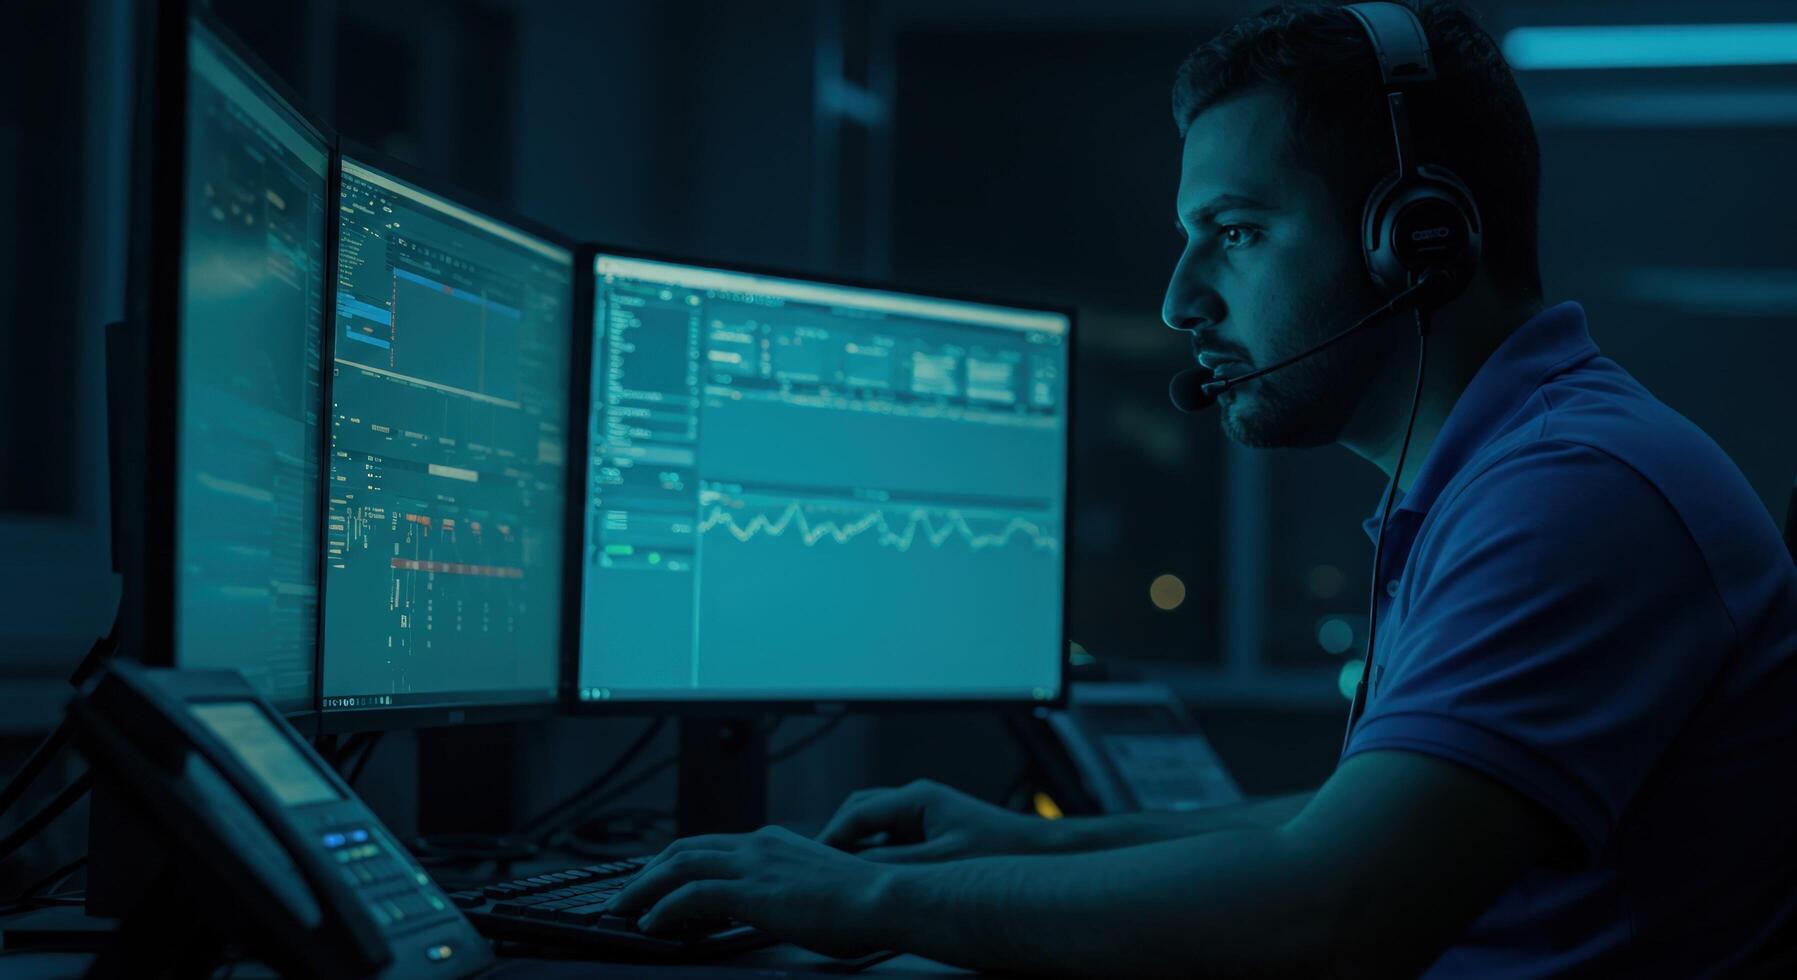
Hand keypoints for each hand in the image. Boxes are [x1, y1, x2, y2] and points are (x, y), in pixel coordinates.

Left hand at [604, 825, 896, 957]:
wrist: (882, 897)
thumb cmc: (862, 902)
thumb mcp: (816, 886)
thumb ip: (787, 888)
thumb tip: (773, 908)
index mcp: (772, 841)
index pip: (710, 845)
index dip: (676, 862)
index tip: (656, 879)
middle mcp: (757, 844)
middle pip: (684, 849)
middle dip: (648, 871)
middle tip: (626, 894)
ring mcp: (752, 863)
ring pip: (677, 866)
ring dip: (643, 888)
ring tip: (623, 909)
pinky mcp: (750, 889)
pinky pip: (690, 895)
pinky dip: (662, 908)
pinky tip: (650, 923)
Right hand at [817, 778, 1046, 861]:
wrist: (1037, 851)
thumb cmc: (996, 852)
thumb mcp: (937, 864)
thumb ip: (891, 866)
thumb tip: (851, 871)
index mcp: (917, 798)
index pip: (856, 813)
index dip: (830, 838)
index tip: (812, 861)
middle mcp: (918, 801)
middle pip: (861, 812)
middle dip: (837, 838)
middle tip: (818, 866)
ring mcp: (925, 815)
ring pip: (875, 827)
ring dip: (857, 848)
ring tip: (840, 875)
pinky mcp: (933, 832)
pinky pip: (892, 840)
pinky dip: (876, 856)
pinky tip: (872, 880)